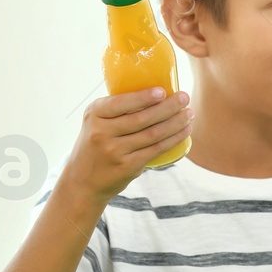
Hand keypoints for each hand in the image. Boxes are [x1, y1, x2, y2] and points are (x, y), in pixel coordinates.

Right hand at [62, 87, 192, 203]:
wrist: (82, 181)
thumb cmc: (96, 143)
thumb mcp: (96, 122)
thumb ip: (117, 109)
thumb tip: (157, 90)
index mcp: (94, 114)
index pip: (120, 103)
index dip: (143, 98)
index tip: (163, 91)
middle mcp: (101, 132)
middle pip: (142, 118)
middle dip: (168, 107)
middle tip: (184, 97)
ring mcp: (114, 151)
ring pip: (152, 134)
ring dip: (175, 122)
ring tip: (189, 113)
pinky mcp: (127, 166)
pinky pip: (156, 150)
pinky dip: (174, 139)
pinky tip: (185, 131)